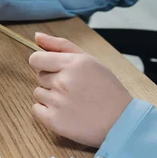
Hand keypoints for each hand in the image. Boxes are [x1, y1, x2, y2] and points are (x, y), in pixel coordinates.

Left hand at [29, 33, 131, 147]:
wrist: (121, 121)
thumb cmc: (106, 89)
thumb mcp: (89, 60)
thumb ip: (60, 45)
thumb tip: (36, 36)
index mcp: (73, 64)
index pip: (36, 59)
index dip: (43, 64)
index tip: (53, 70)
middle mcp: (63, 81)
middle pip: (39, 76)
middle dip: (52, 81)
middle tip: (72, 88)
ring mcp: (57, 102)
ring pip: (38, 93)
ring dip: (49, 96)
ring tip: (70, 101)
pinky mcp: (54, 120)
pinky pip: (36, 110)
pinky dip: (46, 111)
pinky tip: (64, 112)